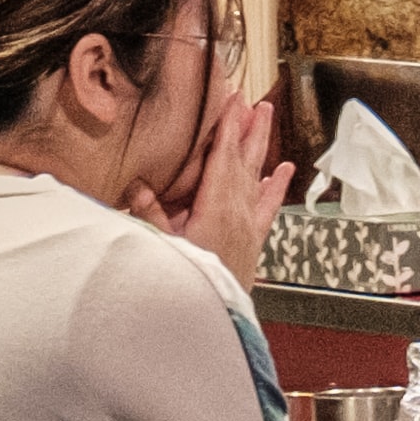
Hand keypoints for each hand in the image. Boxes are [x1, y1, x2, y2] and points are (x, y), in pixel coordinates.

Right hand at [140, 85, 288, 277]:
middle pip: (245, 160)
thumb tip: (138, 185)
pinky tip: (282, 171)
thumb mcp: (162, 247)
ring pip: (257, 175)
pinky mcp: (253, 240)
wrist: (212, 321)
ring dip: (261, 146)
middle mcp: (238, 212)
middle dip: (249, 127)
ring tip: (266, 118)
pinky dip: (275, 186)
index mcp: (216, 208)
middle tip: (255, 100)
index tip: (233, 100)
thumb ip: (151, 215)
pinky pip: (267, 206)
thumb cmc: (187, 284)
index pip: (223, 157)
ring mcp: (247, 225)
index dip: (228, 126)